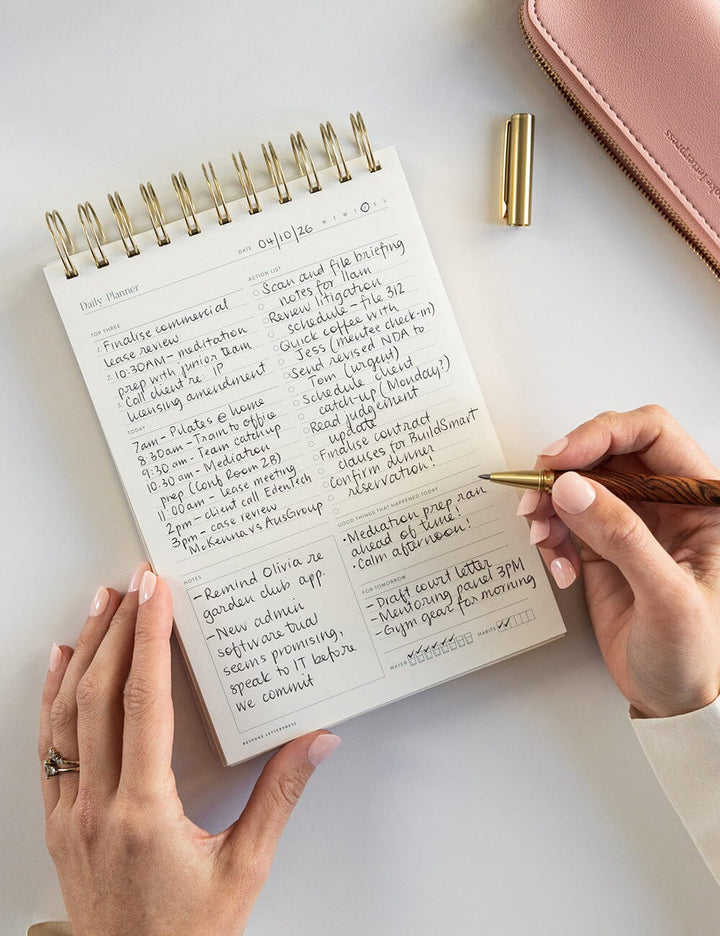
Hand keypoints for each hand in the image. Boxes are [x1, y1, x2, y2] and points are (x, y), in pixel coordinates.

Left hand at [39, 564, 339, 935]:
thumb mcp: (245, 868)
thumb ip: (280, 797)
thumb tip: (316, 742)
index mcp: (144, 810)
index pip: (144, 702)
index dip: (149, 640)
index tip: (156, 595)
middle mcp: (97, 804)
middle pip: (98, 696)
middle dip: (117, 630)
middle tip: (132, 583)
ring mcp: (71, 813)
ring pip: (67, 714)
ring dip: (82, 653)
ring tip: (98, 606)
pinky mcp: (60, 822)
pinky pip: (48, 747)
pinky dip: (51, 698)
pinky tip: (59, 667)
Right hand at [521, 405, 719, 718]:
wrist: (677, 702)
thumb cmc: (699, 658)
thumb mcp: (668, 599)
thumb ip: (623, 538)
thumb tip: (572, 488)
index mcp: (704, 502)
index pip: (652, 434)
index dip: (602, 435)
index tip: (561, 458)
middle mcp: (668, 504)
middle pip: (607, 453)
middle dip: (565, 469)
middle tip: (536, 493)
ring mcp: (634, 524)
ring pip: (580, 484)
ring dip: (550, 504)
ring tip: (540, 535)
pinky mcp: (604, 546)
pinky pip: (566, 520)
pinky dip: (550, 535)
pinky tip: (558, 565)